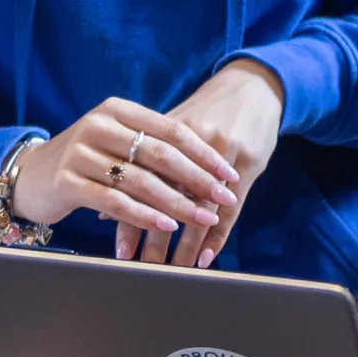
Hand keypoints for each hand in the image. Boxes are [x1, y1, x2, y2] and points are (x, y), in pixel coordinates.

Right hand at [9, 98, 240, 242]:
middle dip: (197, 179)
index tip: (229, 174)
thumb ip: (151, 149)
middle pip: (160, 154)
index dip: (204, 153)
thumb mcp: (116, 143)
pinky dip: (144, 215)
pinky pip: (115, 201)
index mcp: (118, 110)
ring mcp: (81, 152)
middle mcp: (99, 125)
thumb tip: (207, 173)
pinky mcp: (68, 181)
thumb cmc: (86, 161)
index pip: (171, 130)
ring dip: (177, 202)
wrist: (30, 176)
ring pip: (140, 180)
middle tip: (224, 197)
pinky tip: (166, 225)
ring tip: (203, 218)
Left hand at [127, 60, 284, 267]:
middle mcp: (191, 144)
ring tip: (176, 269)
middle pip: (169, 196)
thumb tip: (106, 208)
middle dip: (156, 236)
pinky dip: (217, 236)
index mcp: (166, 133)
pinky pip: (231, 208)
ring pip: (200, 206)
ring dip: (187, 242)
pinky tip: (206, 258)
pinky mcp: (248, 164)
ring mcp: (223, 154)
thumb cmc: (206, 111)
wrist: (251, 87)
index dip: (131, 216)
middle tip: (144, 267)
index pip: (142, 182)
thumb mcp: (172, 131)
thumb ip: (141, 166)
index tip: (121, 249)